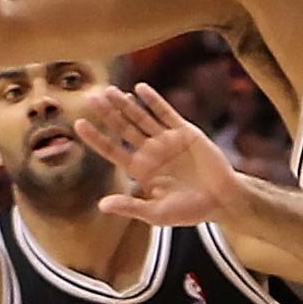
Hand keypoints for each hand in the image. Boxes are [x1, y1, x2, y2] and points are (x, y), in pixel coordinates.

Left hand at [76, 85, 238, 226]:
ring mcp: (167, 140)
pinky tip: (140, 89)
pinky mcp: (185, 132)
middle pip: (123, 129)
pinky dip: (153, 101)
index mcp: (141, 170)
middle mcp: (150, 152)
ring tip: (110, 91)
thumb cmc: (191, 211)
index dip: (96, 138)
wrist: (224, 200)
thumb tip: (101, 206)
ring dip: (126, 104)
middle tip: (91, 98)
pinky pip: (166, 113)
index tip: (79, 124)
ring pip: (141, 117)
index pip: (112, 150)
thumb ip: (131, 207)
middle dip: (107, 114)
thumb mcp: (157, 214)